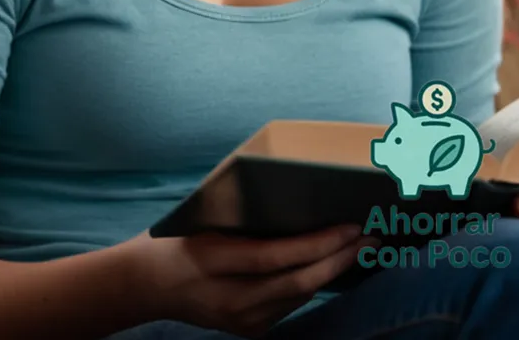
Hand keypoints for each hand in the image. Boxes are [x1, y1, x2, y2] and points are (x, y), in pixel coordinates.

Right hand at [123, 224, 378, 338]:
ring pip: (298, 295)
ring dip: (332, 271)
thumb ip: (242, 212)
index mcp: (213, 261)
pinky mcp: (249, 331)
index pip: (275, 257)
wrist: (148, 285)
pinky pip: (289, 305)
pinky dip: (312, 282)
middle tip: (370, 236)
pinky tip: (331, 263)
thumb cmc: (177, 236)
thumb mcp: (202, 218)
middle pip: (296, 283)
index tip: (349, 226)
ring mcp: (241, 321)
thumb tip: (293, 192)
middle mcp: (230, 299)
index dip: (316, 244)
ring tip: (360, 245)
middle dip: (338, 259)